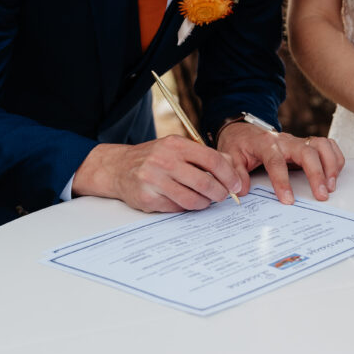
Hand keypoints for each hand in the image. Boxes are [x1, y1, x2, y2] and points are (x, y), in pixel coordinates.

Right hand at [71, 134, 242, 211]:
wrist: (118, 167)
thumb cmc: (153, 158)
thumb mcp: (176, 148)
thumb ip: (203, 156)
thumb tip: (231, 167)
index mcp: (176, 145)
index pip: (211, 159)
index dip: (228, 174)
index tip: (235, 185)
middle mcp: (164, 160)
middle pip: (204, 182)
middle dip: (219, 193)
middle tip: (223, 196)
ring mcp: (154, 180)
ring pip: (192, 199)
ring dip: (204, 203)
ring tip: (205, 200)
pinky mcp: (148, 198)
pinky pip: (177, 208)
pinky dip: (186, 207)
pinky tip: (185, 201)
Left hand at [217, 122, 344, 204]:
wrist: (244, 130)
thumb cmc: (240, 144)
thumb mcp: (231, 156)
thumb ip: (237, 172)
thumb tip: (242, 189)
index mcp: (265, 143)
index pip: (276, 161)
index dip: (282, 181)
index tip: (288, 200)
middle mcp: (285, 140)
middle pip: (307, 151)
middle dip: (316, 174)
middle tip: (322, 195)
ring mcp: (298, 140)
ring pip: (321, 144)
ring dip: (330, 165)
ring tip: (331, 186)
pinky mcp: (306, 144)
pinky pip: (327, 145)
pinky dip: (335, 158)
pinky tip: (334, 174)